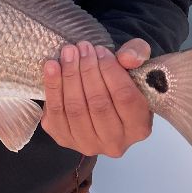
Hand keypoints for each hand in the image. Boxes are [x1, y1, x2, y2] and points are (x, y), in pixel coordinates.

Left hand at [41, 39, 152, 155]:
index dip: (111, 70)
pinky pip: (55, 112)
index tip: (100, 50)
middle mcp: (115, 143)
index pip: (125, 97)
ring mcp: (88, 144)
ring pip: (75, 108)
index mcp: (140, 128)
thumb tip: (127, 57)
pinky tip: (51, 66)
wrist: (99, 99)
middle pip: (98, 103)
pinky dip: (52, 87)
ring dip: (69, 76)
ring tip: (68, 52)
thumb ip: (137, 55)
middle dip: (88, 70)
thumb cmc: (120, 83)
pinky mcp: (64, 138)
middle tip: (82, 47)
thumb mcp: (135, 66)